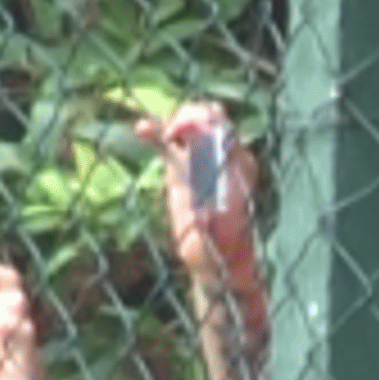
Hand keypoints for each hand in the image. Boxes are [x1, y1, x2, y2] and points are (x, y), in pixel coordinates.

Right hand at [137, 100, 260, 295]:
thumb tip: (202, 208)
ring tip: (148, 129)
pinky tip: (141, 131)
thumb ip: (212, 212)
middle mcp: (221, 156)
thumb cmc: (225, 245)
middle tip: (172, 135)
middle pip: (204, 120)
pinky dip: (156, 137)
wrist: (214, 260)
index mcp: (238, 162)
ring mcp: (200, 161)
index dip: (204, 125)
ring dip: (169, 123)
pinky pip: (169, 146)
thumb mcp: (220, 227)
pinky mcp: (182, 170)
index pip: (221, 126)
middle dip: (187, 119)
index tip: (184, 138)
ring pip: (186, 129)